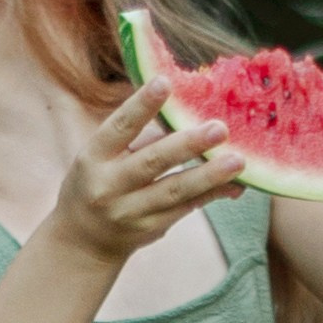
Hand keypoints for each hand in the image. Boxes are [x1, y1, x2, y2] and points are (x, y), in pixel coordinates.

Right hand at [45, 78, 243, 263]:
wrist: (84, 240)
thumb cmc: (98, 182)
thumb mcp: (103, 157)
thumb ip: (139, 138)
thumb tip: (186, 115)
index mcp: (94, 157)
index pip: (119, 128)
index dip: (142, 105)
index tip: (165, 82)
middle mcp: (109, 186)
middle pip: (152, 162)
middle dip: (187, 145)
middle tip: (219, 128)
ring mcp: (130, 211)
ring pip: (174, 191)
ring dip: (209, 175)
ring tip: (237, 161)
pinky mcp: (151, 229)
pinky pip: (186, 208)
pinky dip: (212, 194)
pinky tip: (236, 184)